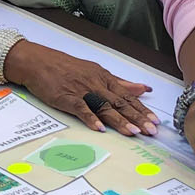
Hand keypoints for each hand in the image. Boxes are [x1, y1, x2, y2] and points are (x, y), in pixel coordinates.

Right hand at [3, 41, 157, 134]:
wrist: (39, 62)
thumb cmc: (66, 67)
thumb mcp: (95, 71)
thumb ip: (120, 82)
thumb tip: (142, 88)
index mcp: (104, 78)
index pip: (128, 96)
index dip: (142, 109)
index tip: (156, 121)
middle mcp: (96, 83)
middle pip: (120, 103)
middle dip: (137, 117)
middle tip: (151, 131)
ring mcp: (82, 90)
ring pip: (105, 106)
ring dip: (120, 120)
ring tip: (133, 132)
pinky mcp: (66, 97)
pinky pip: (81, 109)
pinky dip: (91, 118)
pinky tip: (100, 128)